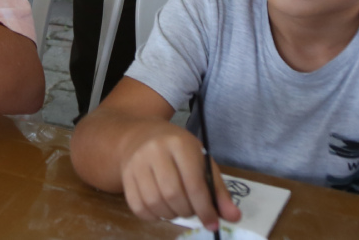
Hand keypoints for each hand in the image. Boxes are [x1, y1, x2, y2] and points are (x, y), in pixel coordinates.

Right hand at [120, 125, 239, 225]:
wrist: (140, 135)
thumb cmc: (177, 150)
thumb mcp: (200, 161)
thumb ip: (217, 190)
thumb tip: (233, 217)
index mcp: (179, 144)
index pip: (193, 184)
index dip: (205, 209)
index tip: (212, 223)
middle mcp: (155, 150)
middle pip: (173, 195)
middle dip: (187, 211)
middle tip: (192, 211)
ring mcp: (136, 163)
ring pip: (155, 203)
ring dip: (170, 215)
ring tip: (178, 209)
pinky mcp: (125, 176)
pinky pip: (138, 207)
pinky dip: (153, 216)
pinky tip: (161, 209)